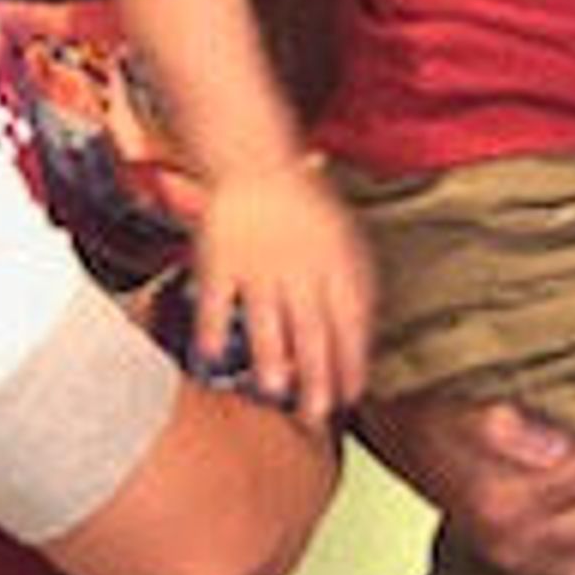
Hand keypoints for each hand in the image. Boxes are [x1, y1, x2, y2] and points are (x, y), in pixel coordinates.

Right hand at [189, 158, 370, 425]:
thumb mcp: (343, 240)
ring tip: (274, 389)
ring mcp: (258, 263)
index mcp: (334, 261)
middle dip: (316, 372)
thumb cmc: (305, 210)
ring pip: (265, 315)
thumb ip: (352, 286)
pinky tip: (210, 355)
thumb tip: (363, 340)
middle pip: (310, 326)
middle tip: (317, 411)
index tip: (353, 394)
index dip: (351, 358)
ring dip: (270, 354)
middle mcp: (299, 265)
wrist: (257, 162)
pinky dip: (210, 326)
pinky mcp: (220, 259)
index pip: (349, 318)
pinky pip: (214, 298)